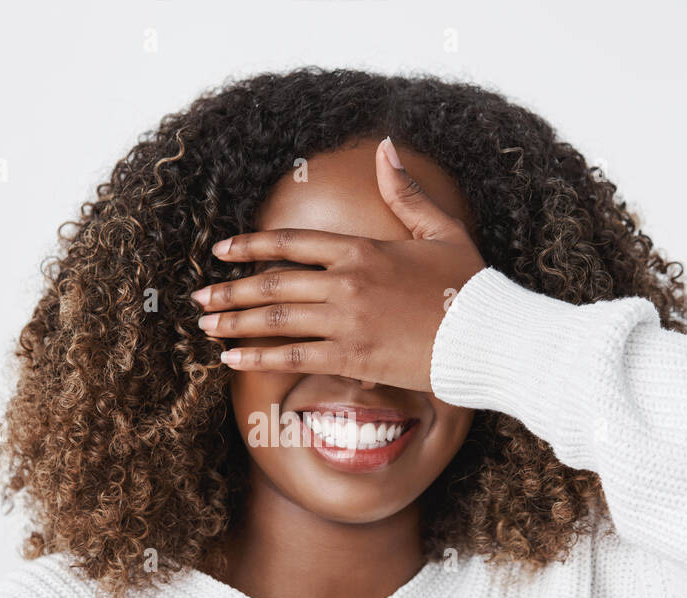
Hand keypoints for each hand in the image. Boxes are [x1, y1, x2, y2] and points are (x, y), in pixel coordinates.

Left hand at [191, 137, 485, 391]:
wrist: (486, 336)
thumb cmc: (469, 287)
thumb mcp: (441, 230)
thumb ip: (405, 193)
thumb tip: (384, 147)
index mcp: (362, 249)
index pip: (291, 243)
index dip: (250, 246)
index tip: (221, 251)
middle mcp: (346, 283)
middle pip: (273, 284)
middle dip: (230, 291)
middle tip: (199, 298)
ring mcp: (346, 322)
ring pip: (275, 319)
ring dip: (234, 323)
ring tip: (205, 325)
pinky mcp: (352, 358)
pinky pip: (293, 357)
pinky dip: (258, 358)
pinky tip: (231, 360)